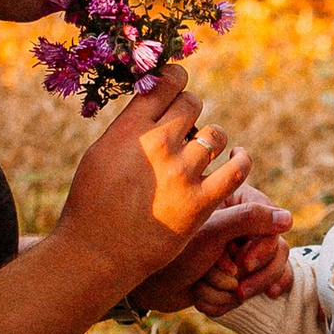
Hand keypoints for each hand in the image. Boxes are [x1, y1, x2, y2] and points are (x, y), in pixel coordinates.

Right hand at [55, 67, 251, 291]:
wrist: (97, 253)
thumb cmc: (92, 204)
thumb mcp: (100, 153)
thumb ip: (129, 127)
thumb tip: (152, 102)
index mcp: (130, 129)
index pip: (165, 82)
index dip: (175, 79)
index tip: (176, 86)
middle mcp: (158, 145)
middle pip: (192, 103)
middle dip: (190, 110)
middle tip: (185, 127)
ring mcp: (182, 174)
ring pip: (216, 134)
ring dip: (211, 139)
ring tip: (203, 152)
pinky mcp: (201, 202)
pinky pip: (236, 170)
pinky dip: (241, 161)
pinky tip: (237, 159)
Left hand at [137, 189, 293, 316]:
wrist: (143, 286)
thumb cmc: (172, 251)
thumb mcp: (212, 233)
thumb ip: (250, 220)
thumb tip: (288, 219)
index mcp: (236, 205)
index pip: (273, 227)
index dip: (262, 250)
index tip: (243, 264)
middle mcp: (240, 228)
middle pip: (276, 255)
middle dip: (253, 278)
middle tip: (238, 290)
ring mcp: (235, 255)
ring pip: (262, 279)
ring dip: (229, 292)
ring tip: (205, 289)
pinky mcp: (228, 279)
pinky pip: (245, 295)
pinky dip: (221, 301)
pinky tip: (200, 298)